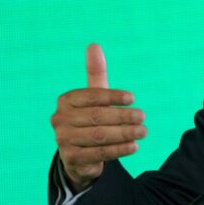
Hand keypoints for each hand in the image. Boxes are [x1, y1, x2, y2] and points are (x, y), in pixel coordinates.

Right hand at [51, 44, 145, 191]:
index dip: (113, 96)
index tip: (132, 98)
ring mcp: (64, 140)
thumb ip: (96, 73)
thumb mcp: (93, 96)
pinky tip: (134, 146)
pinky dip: (119, 150)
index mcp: (66, 101)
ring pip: (99, 136)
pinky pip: (99, 153)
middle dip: (123, 116)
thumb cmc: (89, 118)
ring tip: (143, 131)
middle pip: (97, 117)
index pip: (92, 96)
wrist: (79, 153)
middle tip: (143, 116)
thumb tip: (94, 45)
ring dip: (124, 133)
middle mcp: (60, 120)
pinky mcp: (72, 159)